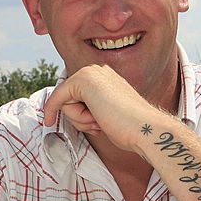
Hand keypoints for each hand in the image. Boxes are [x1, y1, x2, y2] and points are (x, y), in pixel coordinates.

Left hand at [42, 65, 157, 151]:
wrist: (144, 129)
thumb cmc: (130, 127)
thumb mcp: (107, 113)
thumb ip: (92, 108)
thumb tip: (72, 110)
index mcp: (105, 77)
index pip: (75, 96)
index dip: (76, 114)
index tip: (90, 126)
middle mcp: (97, 71)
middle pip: (67, 98)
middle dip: (78, 117)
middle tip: (100, 123)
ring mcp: (90, 73)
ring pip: (63, 101)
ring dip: (80, 120)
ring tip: (102, 120)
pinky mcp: (83, 80)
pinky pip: (56, 99)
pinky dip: (58, 112)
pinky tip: (82, 120)